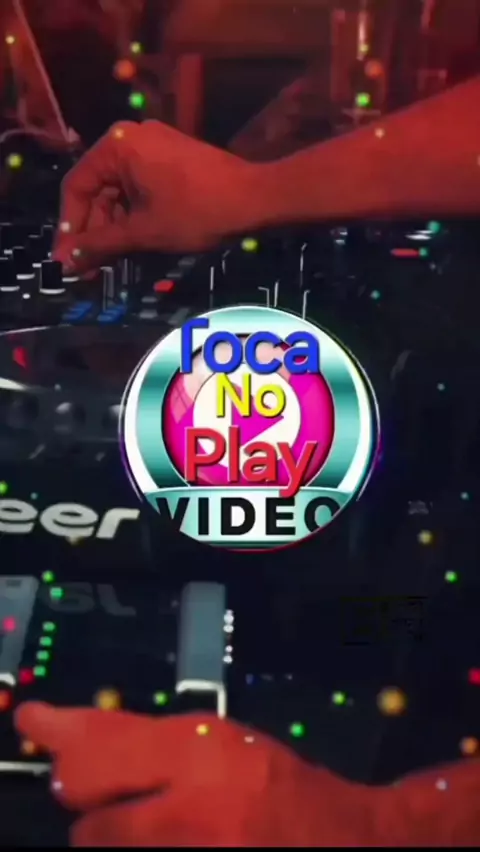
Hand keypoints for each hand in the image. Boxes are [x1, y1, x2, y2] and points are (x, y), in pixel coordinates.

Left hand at [15, 703, 374, 846]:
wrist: (345, 845)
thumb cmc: (285, 788)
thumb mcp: (224, 743)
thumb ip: (158, 743)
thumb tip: (90, 744)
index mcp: (202, 752)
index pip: (106, 739)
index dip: (61, 730)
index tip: (32, 720)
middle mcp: (187, 808)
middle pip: (86, 805)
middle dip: (83, 796)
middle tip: (98, 792)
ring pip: (98, 845)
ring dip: (108, 833)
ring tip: (149, 822)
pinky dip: (134, 847)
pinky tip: (163, 836)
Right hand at [53, 121, 264, 273]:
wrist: (255, 199)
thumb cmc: (197, 212)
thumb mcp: (144, 232)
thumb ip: (101, 244)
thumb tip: (67, 262)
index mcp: (117, 145)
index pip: (76, 187)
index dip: (69, 228)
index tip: (65, 261)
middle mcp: (130, 137)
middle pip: (97, 190)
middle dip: (92, 232)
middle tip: (86, 270)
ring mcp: (152, 146)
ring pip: (119, 193)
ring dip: (112, 228)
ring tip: (107, 264)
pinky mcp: (170, 159)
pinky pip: (139, 188)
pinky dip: (132, 216)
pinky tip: (129, 245)